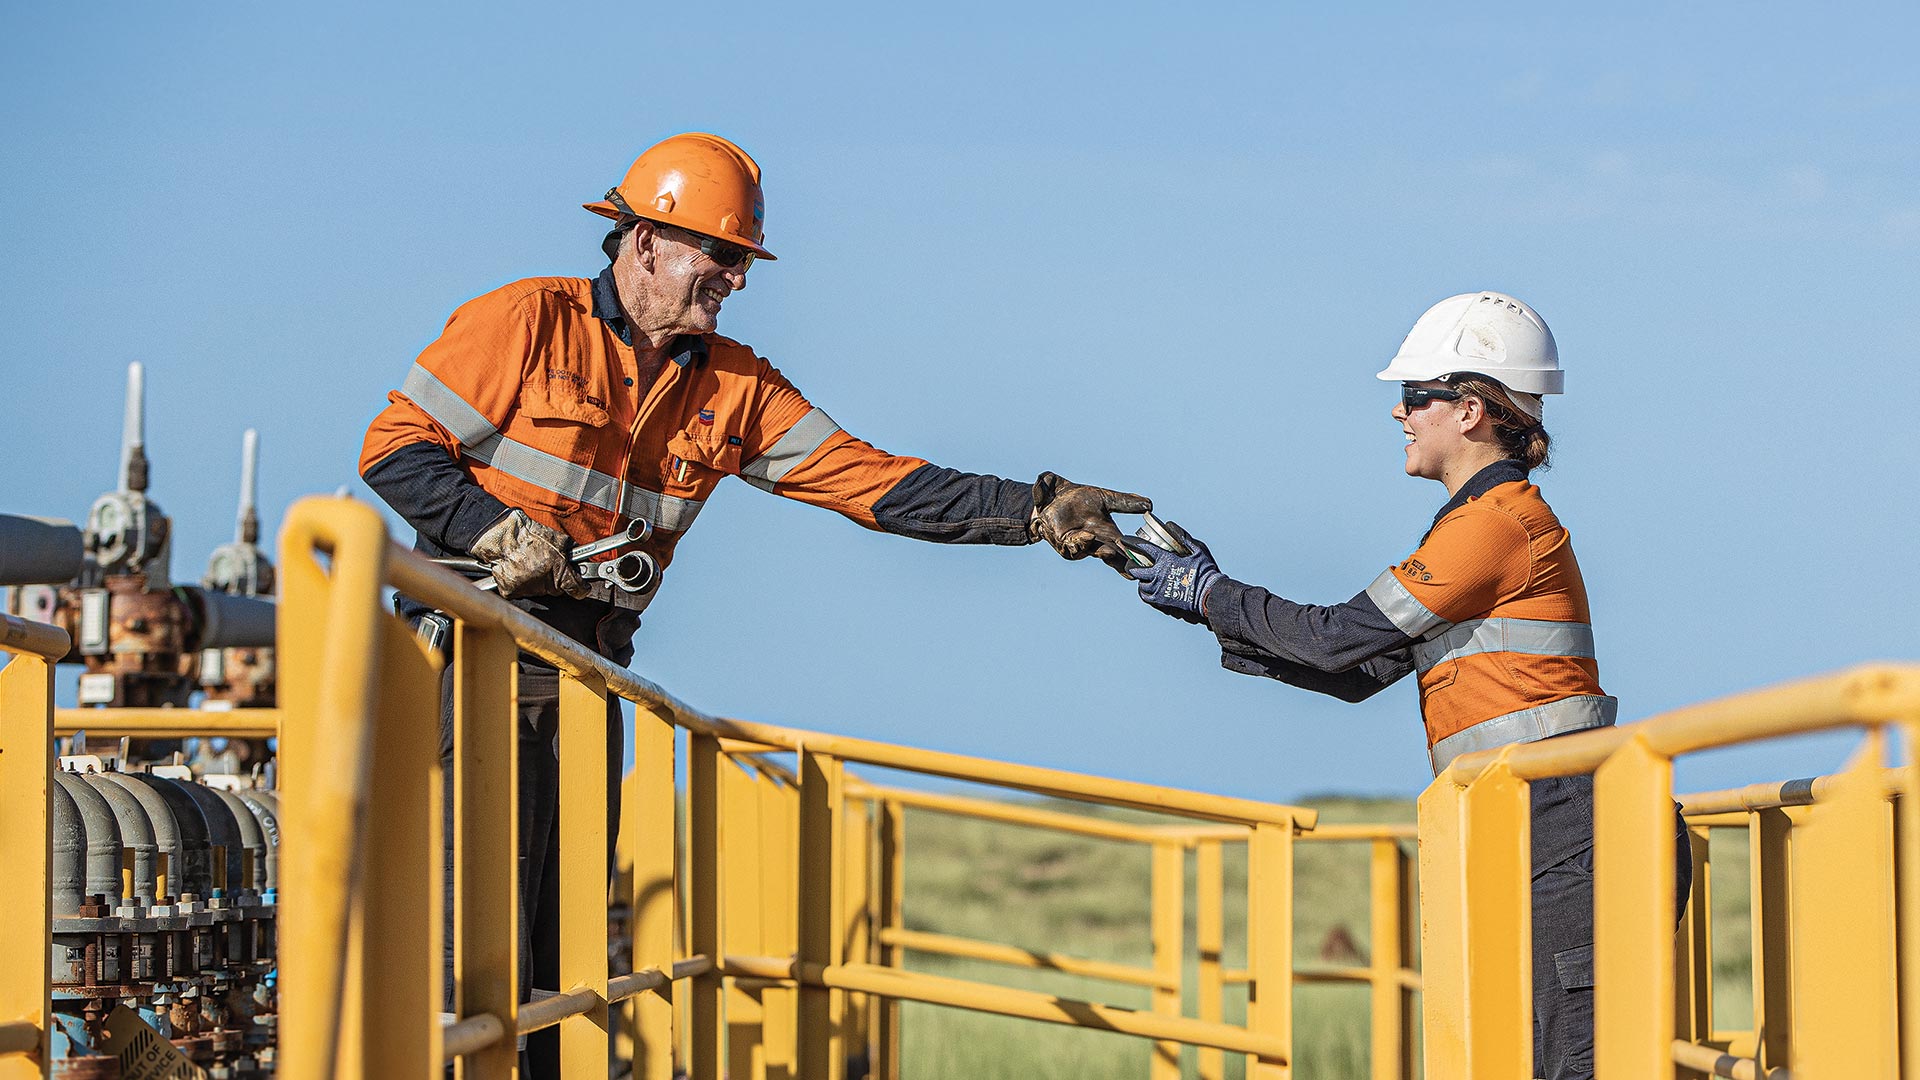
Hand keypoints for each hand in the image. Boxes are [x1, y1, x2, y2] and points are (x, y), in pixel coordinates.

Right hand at [469, 510, 591, 599]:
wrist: (503, 536)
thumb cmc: (530, 535)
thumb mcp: (560, 539)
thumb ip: (572, 552)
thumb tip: (578, 559)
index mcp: (560, 572)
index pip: (578, 590)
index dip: (581, 588)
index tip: (582, 587)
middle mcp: (545, 583)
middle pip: (557, 591)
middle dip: (555, 580)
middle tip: (546, 564)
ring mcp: (528, 589)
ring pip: (538, 591)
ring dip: (537, 581)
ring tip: (530, 564)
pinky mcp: (511, 592)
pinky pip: (520, 591)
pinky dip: (519, 583)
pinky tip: (518, 570)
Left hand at [1030, 471, 1152, 572]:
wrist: (1052, 496)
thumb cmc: (1079, 498)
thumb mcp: (1105, 498)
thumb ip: (1125, 503)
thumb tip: (1150, 504)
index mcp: (1107, 533)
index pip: (1124, 548)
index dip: (1134, 557)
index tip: (1146, 563)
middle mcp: (1095, 542)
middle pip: (1110, 557)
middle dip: (1119, 563)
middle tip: (1130, 567)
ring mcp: (1078, 544)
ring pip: (1090, 552)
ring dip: (1100, 553)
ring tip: (1110, 552)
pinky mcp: (1062, 542)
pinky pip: (1071, 547)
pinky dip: (1080, 544)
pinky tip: (1087, 537)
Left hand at [1121, 520, 1221, 624]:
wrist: (1209, 593)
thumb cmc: (1205, 570)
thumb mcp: (1197, 549)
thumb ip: (1182, 536)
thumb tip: (1170, 525)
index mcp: (1165, 560)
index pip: (1143, 549)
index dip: (1132, 543)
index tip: (1125, 541)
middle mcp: (1158, 575)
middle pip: (1135, 569)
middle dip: (1132, 564)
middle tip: (1133, 561)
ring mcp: (1158, 588)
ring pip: (1140, 583)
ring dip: (1140, 578)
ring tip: (1144, 575)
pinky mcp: (1160, 600)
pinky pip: (1145, 595)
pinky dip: (1144, 590)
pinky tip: (1147, 587)